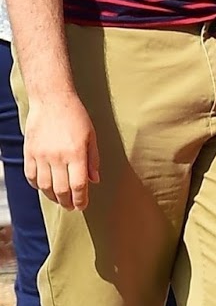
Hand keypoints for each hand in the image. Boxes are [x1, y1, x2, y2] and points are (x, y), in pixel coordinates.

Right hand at [23, 93, 99, 210]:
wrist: (52, 99)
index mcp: (76, 154)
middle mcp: (58, 157)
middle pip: (61, 190)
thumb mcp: (91, 136)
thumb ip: (93, 160)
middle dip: (67, 202)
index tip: (82, 206)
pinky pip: (31, 176)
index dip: (81, 200)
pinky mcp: (29, 152)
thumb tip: (94, 181)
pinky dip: (38, 185)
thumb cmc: (75, 116)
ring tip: (59, 199)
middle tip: (71, 206)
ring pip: (45, 187)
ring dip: (52, 197)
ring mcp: (41, 155)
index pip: (79, 186)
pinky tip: (44, 187)